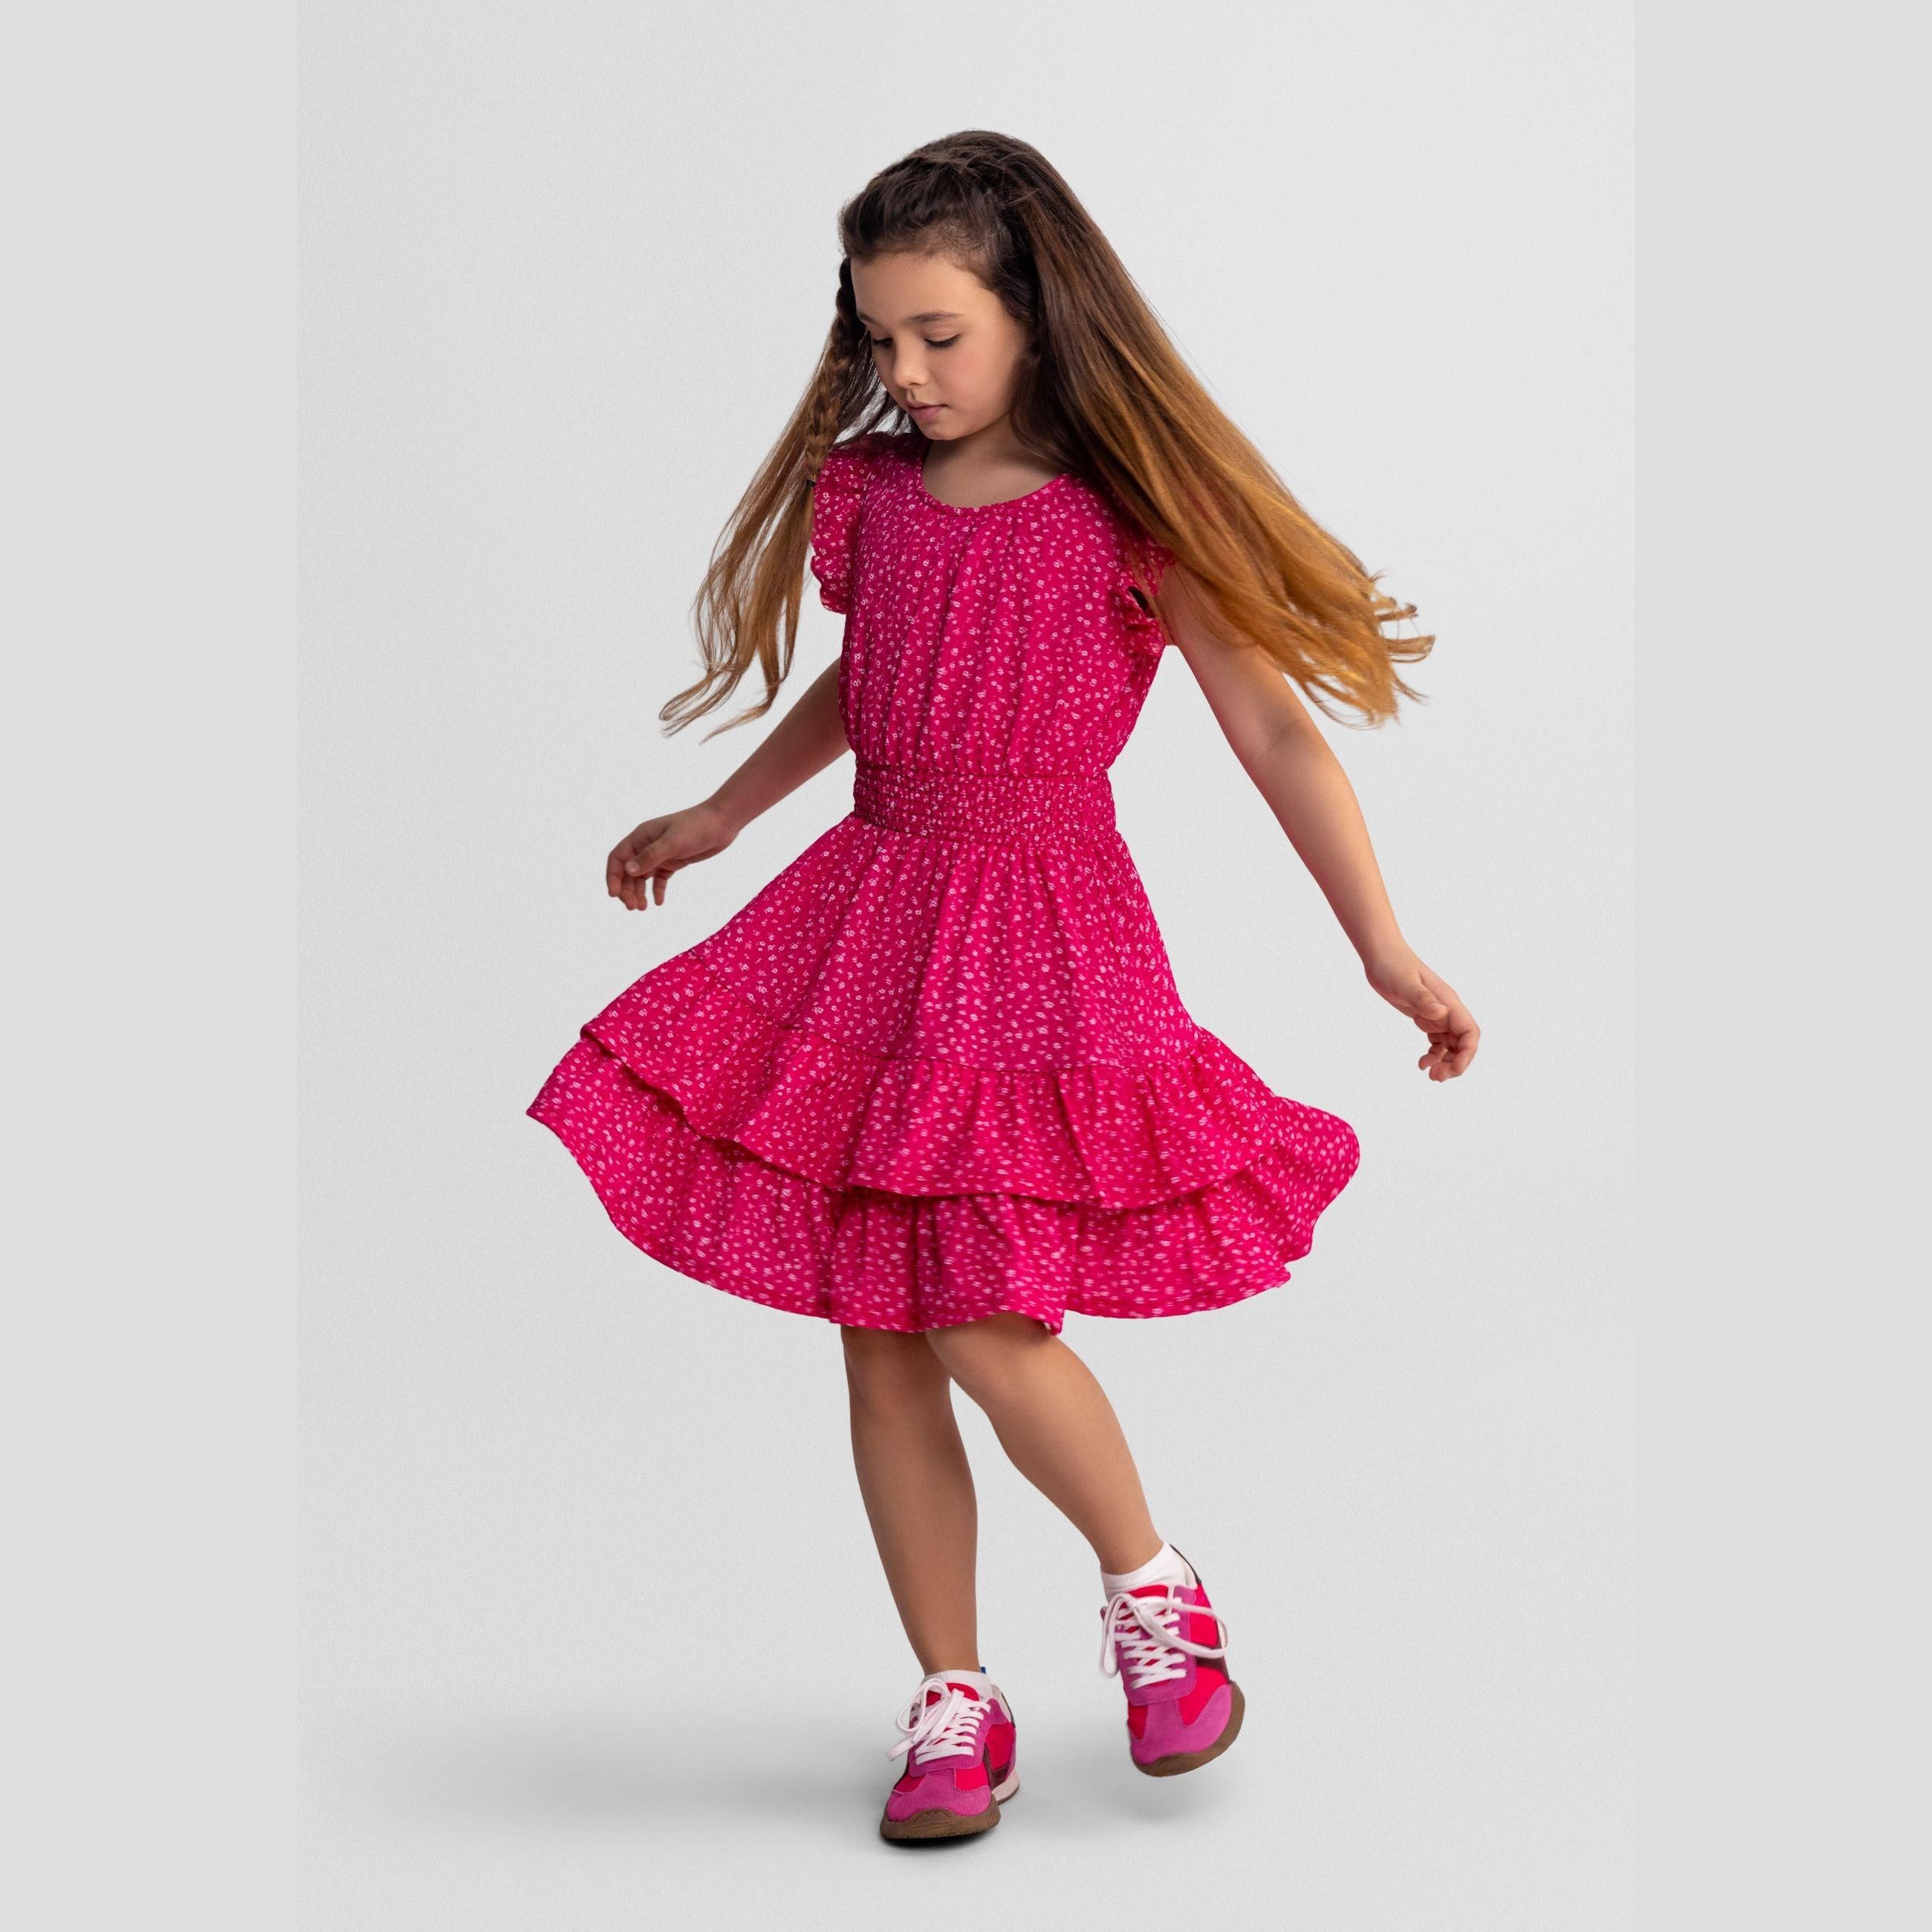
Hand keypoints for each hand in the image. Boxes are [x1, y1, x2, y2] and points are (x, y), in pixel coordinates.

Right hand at [606, 802, 737, 910]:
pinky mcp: (673, 861)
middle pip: (628, 871)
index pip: (618, 858)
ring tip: (642, 908)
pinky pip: (660, 879)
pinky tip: (658, 902)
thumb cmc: (696, 827)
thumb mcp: (672, 842)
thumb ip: (650, 857)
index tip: (614, 895)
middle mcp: (646, 846)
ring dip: (639, 892)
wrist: (721, 823)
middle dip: (627, 890)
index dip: (613, 877)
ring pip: (642, 877)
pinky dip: (657, 890)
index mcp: (640, 836)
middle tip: (633, 907)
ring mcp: (660, 854)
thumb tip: (628, 871)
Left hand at [1364, 947, 1479, 1080]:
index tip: (1454, 1069)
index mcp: (1449, 1002)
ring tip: (1430, 1075)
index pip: (1470, 1032)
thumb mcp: (1405, 984)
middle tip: (1436, 1078)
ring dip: (1445, 1062)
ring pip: (1451, 1045)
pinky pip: (1437, 1041)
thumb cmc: (1393, 966)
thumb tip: (1441, 1013)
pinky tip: (1421, 1063)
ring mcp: (1437, 1014)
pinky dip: (1433, 1054)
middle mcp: (1447, 1009)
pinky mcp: (1425, 1016)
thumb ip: (1423, 999)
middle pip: (1463, 1043)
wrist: (1381, 955)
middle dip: (1456, 1063)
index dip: (1467, 1054)